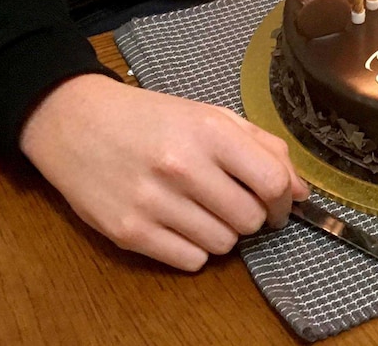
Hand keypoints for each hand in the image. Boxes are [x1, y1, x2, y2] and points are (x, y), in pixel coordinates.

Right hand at [19, 73, 308, 270]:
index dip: (284, 199)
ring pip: (222, 245)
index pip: (271, 181)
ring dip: (222, 233)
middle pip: (250, 220)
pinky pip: (190, 262)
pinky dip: (193, 249)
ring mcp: (154, 202)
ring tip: (201, 209)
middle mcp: (182, 166)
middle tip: (234, 202)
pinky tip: (180, 224)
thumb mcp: (208, 115)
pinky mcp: (130, 233)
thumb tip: (301, 190)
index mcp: (208, 130)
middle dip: (252, 216)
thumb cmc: (151, 118)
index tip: (280, 203)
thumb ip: (261, 146)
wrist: (77, 124)